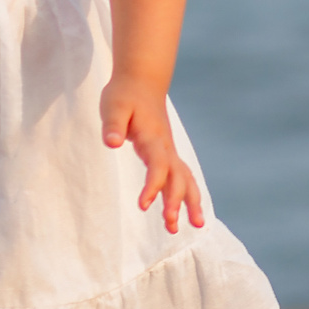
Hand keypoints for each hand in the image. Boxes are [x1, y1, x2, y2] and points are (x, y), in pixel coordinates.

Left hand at [101, 77, 204, 233]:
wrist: (142, 81)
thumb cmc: (125, 95)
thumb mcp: (113, 106)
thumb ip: (113, 125)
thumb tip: (112, 143)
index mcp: (152, 138)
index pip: (158, 166)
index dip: (152, 186)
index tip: (143, 206)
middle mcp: (166, 147)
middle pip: (178, 177)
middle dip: (176, 202)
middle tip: (171, 226)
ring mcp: (169, 151)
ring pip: (186, 178)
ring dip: (191, 202)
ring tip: (197, 227)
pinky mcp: (167, 154)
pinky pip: (182, 177)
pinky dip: (187, 195)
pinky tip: (187, 213)